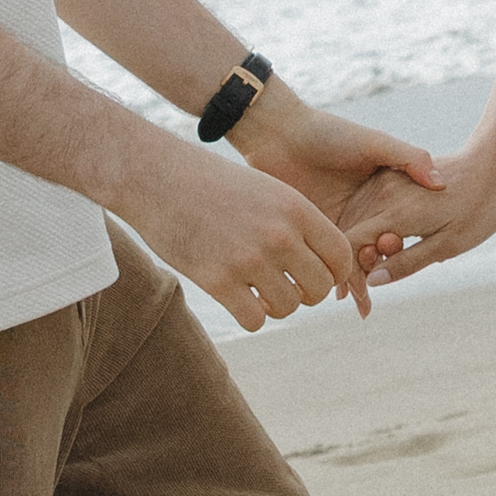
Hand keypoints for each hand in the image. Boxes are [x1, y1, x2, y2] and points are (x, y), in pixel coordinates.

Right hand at [119, 123, 357, 331]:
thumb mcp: (264, 190)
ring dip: (276, 307)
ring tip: (258, 293)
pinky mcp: (219, 281)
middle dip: (306, 295)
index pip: (340, 257)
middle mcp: (279, 235)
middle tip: (285, 287)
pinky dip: (251, 318)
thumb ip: (294, 224)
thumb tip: (318, 266)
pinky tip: (238, 301)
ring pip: (288, 308)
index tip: (314, 275)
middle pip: (319, 288)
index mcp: (296, 208)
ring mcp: (249, 259)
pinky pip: (255, 320)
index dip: (333, 274)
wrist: (154, 176)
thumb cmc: (210, 184)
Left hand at [231, 83, 444, 314]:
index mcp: (378, 194)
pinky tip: (339, 295)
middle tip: (371, 292)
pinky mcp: (312, 232)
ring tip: (360, 302)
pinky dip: (333, 279)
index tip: (394, 249)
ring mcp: (336, 224)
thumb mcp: (374, 143)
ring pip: (352, 263)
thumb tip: (441, 184)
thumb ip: (409, 158)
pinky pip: (326, 262)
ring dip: (358, 284)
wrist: (278, 133)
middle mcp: (360, 213)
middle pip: (375, 253)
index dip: (398, 246)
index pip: (395, 230)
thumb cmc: (327, 133)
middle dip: (378, 276)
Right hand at [340, 139, 495, 286]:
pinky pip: (364, 208)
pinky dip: (363, 231)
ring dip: (355, 249)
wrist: (490, 166)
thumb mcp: (447, 245)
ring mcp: (384, 181)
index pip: (351, 243)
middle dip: (350, 266)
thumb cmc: (477, 210)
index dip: (350, 273)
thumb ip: (408, 263)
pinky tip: (375, 251)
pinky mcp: (388, 177)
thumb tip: (373, 281)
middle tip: (361, 299)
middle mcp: (383, 192)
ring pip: (352, 220)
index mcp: (397, 211)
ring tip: (367, 280)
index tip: (359, 297)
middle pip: (347, 233)